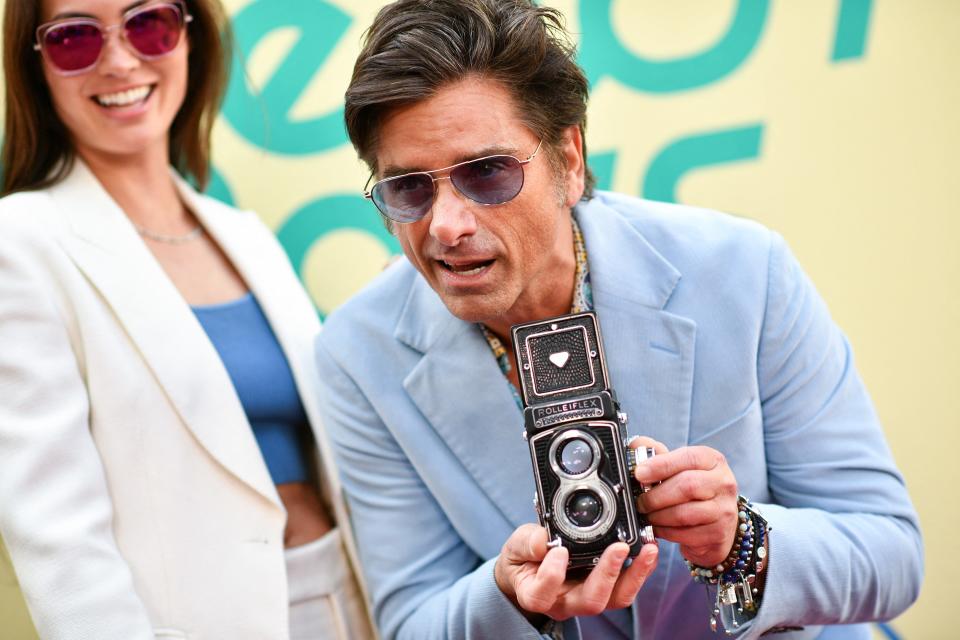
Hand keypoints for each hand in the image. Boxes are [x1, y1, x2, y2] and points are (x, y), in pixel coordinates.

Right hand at [493, 523, 657, 620]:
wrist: (530, 569)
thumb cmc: (523, 559)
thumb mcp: (516, 546)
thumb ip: (527, 543)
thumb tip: (544, 540)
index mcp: (536, 594)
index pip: (542, 595)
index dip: (552, 576)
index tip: (559, 550)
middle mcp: (566, 602)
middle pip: (591, 601)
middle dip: (608, 574)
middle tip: (619, 547)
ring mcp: (588, 597)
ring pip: (616, 598)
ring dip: (635, 574)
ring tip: (647, 549)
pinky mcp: (606, 589)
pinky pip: (627, 587)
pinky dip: (641, 568)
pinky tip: (648, 548)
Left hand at [633, 441, 738, 567]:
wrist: (717, 522)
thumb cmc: (693, 489)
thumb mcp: (679, 466)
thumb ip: (657, 453)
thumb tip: (636, 447)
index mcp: (713, 460)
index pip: (689, 457)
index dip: (661, 465)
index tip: (639, 473)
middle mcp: (724, 483)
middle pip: (686, 486)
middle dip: (655, 495)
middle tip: (639, 501)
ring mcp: (724, 510)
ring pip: (684, 513)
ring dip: (657, 516)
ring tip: (646, 515)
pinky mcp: (718, 533)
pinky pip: (685, 534)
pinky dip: (665, 532)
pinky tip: (657, 528)